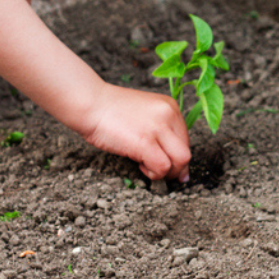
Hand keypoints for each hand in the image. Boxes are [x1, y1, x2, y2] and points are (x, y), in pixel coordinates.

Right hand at [75, 82, 191, 181]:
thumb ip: (160, 128)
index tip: (170, 165)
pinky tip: (140, 166)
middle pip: (187, 151)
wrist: (91, 103)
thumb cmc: (111, 110)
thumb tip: (172, 158)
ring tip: (149, 169)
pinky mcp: (145, 142)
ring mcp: (158, 127)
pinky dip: (154, 173)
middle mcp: (168, 114)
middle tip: (166, 175)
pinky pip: (162, 166)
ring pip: (181, 160)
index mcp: (170, 106)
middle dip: (178, 168)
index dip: (178, 155)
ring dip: (167, 173)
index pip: (185, 138)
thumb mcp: (144, 113)